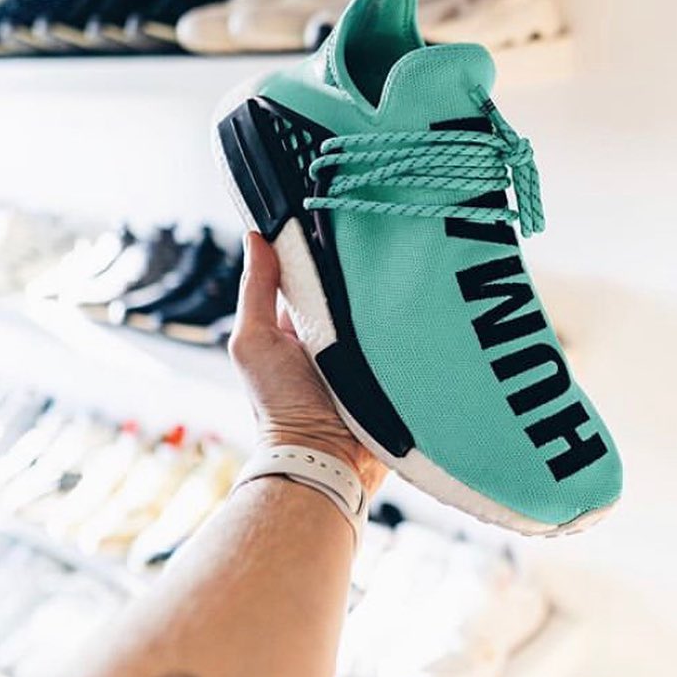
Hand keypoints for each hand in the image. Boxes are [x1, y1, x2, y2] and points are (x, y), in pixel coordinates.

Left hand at [229, 232, 386, 497]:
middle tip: (381, 239)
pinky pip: (408, 333)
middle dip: (364, 268)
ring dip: (392, 294)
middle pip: (353, 285)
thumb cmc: (280, 406)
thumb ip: (256, 291)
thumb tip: (257, 236)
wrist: (326, 460)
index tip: (338, 216)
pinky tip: (421, 301)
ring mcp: (368, 349)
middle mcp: (335, 333)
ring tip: (407, 267)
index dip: (322, 246)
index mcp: (300, 323)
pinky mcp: (396, 366)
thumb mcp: (254, 342)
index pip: (314, 271)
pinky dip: (412, 321)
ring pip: (384, 306)